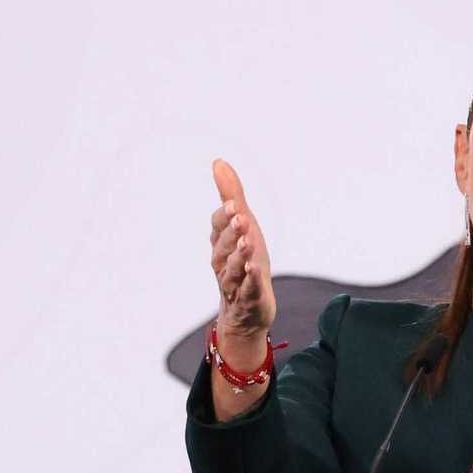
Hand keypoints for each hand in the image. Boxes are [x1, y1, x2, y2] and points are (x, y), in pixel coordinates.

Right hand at [209, 159, 276, 354]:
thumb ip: (231, 196)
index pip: (218, 227)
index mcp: (220, 244)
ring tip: (248, 243)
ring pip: (233, 269)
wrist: (247, 312)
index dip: (225, 217)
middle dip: (232, 232)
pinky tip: (255, 271)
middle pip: (224, 246)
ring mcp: (235, 283)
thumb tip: (218, 161)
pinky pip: (248, 291)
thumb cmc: (244, 263)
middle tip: (241, 218)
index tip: (235, 204)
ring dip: (240, 255)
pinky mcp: (249, 300)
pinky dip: (251, 282)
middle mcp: (223, 263)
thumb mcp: (242, 227)